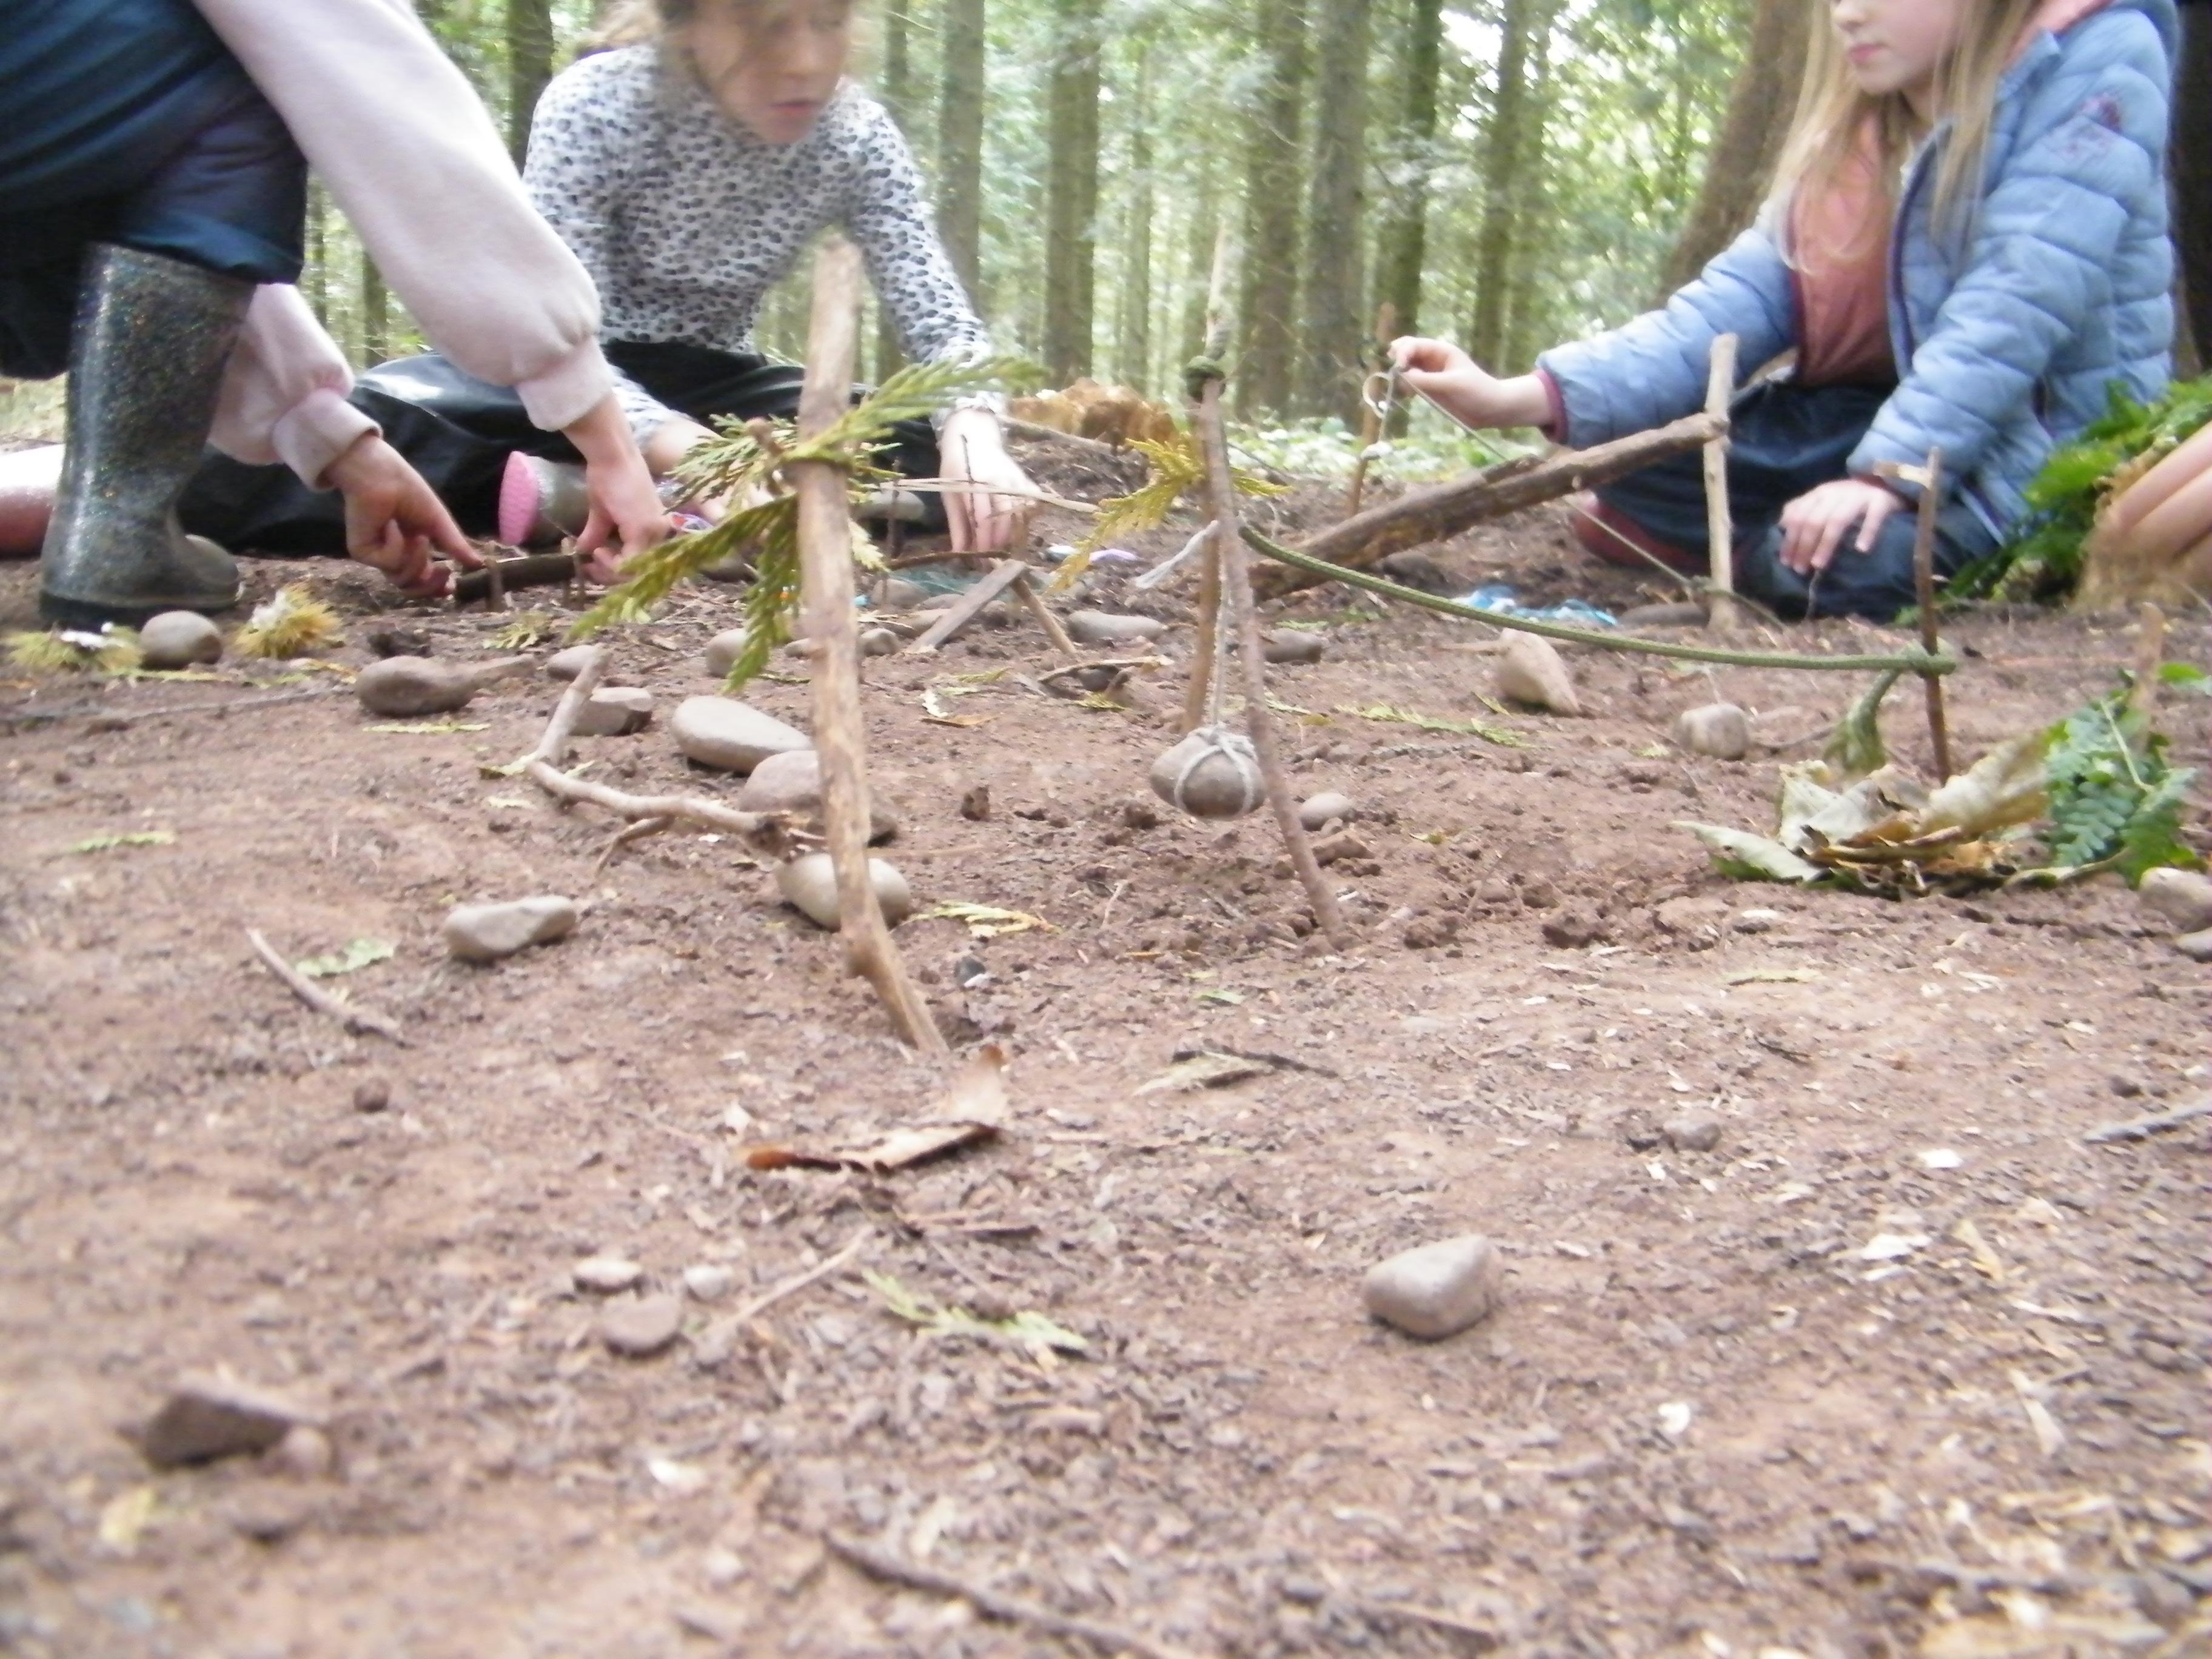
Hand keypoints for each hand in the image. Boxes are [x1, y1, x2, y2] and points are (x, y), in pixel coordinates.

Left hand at [324, 434, 479, 597]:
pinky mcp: (361, 552)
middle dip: (431, 585)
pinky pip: (387, 562)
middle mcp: (394, 554)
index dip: (437, 588)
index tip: (452, 588)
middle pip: (412, 588)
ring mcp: (377, 554)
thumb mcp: (438, 522)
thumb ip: (455, 545)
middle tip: (445, 570)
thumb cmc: (409, 492)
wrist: (382, 475)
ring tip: (419, 536)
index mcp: (413, 549)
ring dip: (416, 560)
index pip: (424, 579)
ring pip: (401, 579)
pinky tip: (391, 523)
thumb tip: (479, 564)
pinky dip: (395, 544)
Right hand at [564, 395, 672, 581]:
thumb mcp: (602, 512)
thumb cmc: (607, 477)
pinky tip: (599, 551)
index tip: (593, 563)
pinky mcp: (644, 529)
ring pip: (635, 571)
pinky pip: (629, 562)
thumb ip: (597, 534)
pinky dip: (611, 564)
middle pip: (639, 573)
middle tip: (590, 568)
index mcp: (654, 530)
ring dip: (609, 571)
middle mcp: (660, 534)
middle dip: (611, 576)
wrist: (611, 456)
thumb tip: (583, 551)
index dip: (616, 571)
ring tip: (593, 557)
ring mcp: (655, 532)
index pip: (642, 566)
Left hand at [939, 409, 1032, 551]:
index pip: (983, 518)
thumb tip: (960, 552)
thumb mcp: (949, 494)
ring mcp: (1015, 479)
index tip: (980, 556)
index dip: (984, 540)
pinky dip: (1025, 518)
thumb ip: (957, 523)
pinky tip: (1016, 527)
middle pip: (1004, 518)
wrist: (974, 437)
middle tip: (991, 555)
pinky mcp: (1025, 480)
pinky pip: (1030, 504)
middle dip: (998, 541)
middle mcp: (999, 481)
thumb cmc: (956, 467)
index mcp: (976, 483)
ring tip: (1001, 545)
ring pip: (1020, 514)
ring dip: (1012, 533)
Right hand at [1388, 337, 1551, 429]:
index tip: (1399, 368)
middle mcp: (1433, 360)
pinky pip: (1411, 384)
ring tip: (1406, 390)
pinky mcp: (1429, 390)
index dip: (1403, 353)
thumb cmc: (1477, 392)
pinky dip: (1405, 387)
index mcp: (1441, 351)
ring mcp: (1430, 375)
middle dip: (1397, 359)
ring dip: (1400, 375)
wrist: (1492, 409)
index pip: (1414, 345)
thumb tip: (1403, 376)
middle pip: (1407, 352)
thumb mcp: (1452, 384)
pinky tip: (1407, 395)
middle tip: (1394, 372)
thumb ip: (1426, 380)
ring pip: (1406, 369)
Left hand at [1777, 478, 1904, 575]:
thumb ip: (1802, 510)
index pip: (1798, 516)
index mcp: (1819, 494)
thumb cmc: (1848, 498)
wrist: (1885, 480)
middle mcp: (1836, 493)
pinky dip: (1867, 532)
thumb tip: (1781, 526)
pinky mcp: (1881, 501)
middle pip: (1815, 520)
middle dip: (1804, 546)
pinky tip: (1861, 549)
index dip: (1790, 540)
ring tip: (1819, 565)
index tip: (1786, 562)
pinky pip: (1874, 517)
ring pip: (1838, 521)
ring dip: (1826, 544)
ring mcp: (1859, 496)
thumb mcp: (1823, 500)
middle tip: (1800, 569)